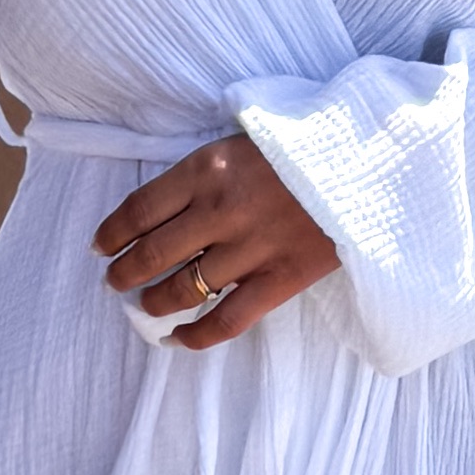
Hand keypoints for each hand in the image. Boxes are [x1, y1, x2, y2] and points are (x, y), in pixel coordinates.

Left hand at [94, 133, 338, 352]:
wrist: (373, 160)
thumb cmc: (308, 142)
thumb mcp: (248, 135)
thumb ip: (208, 168)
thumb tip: (169, 204)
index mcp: (207, 168)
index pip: (139, 210)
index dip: (112, 233)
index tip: (101, 246)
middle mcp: (219, 211)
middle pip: (152, 253)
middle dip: (124, 273)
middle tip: (115, 281)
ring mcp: (250, 249)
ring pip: (182, 289)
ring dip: (154, 302)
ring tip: (145, 305)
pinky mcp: (280, 279)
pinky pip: (227, 320)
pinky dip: (197, 335)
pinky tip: (179, 338)